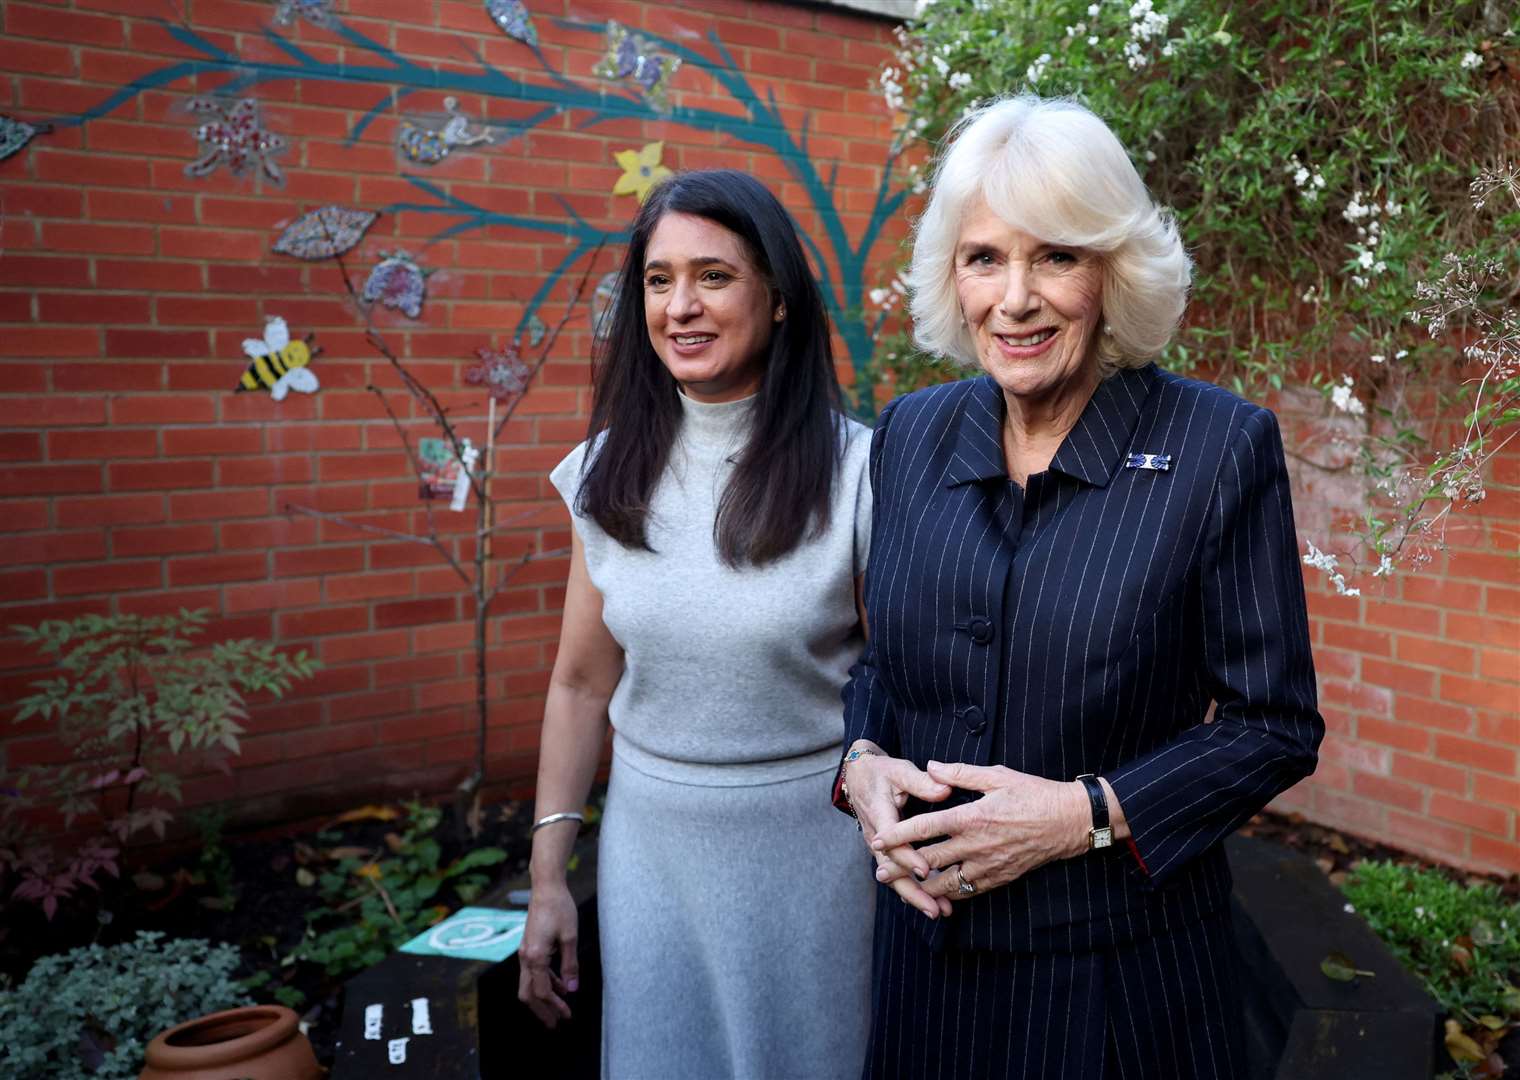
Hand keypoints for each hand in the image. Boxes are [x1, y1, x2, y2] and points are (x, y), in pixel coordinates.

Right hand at [517, 879, 578, 1027]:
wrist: (546, 887)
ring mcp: (524, 952)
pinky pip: (533, 972)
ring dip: (542, 999)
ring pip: (528, 984)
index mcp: (535, 957)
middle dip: (541, 1011)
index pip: (542, 992)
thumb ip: (570, 965)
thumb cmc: (559, 908)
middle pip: (528, 994)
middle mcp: (525, 957)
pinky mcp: (528, 947)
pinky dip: (544, 982)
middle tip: (555, 1023)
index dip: (555, 1007)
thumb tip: (572, 989)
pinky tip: (559, 985)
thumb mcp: (570, 937)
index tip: (567, 1016)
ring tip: (558, 1009)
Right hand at [844, 743, 953, 918]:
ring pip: (894, 877)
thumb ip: (922, 781)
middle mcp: (876, 837)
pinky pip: (897, 873)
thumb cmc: (881, 772)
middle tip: (935, 908)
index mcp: (879, 816)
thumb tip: (945, 789)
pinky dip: (913, 888)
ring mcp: (879, 847)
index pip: (893, 841)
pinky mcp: (886, 851)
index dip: (908, 857)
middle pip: (892, 870)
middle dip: (913, 891)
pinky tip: (932, 901)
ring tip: (938, 911)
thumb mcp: (899, 771)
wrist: (858, 776)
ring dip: (915, 896)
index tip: (926, 869)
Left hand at [869, 761, 1090, 902]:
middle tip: (879, 871)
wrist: (1068, 823)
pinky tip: (937, 894)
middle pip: (928, 861)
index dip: (898, 835)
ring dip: (922, 887)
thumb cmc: (1034, 794)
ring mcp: (987, 865)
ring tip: (902, 888)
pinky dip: (949, 895)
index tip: (877, 840)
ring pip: (946, 884)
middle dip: (901, 868)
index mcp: (971, 817)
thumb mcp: (997, 776)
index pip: (925, 827)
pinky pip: (968, 891)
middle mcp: (975, 845)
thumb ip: (960, 773)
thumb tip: (932, 766)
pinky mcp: (999, 878)